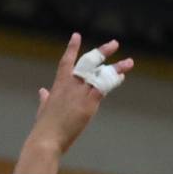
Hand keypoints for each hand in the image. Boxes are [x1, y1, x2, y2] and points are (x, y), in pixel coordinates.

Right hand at [30, 33, 133, 158]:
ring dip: (116, 68)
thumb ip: (45, 98)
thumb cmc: (44, 126)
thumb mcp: (43, 108)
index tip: (77, 35)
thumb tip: (43, 91)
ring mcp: (80, 94)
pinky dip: (113, 81)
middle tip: (114, 43)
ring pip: (101, 75)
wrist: (47, 138)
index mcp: (59, 85)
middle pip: (89, 63)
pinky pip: (104, 88)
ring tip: (129, 62)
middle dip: (102, 52)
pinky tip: (121, 78)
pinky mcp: (89, 105)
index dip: (72, 48)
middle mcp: (71, 85)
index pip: (66, 61)